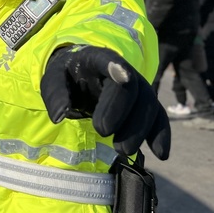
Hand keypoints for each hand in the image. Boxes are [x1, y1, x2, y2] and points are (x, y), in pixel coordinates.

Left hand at [40, 45, 170, 159]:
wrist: (80, 73)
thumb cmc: (66, 76)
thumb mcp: (53, 79)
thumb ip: (55, 94)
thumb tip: (59, 117)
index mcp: (98, 58)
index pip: (109, 60)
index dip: (117, 67)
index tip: (124, 76)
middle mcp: (123, 70)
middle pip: (132, 88)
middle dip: (121, 112)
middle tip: (102, 132)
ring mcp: (137, 87)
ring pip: (148, 105)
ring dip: (138, 130)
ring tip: (122, 150)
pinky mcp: (144, 105)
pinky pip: (159, 117)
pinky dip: (161, 135)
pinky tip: (161, 154)